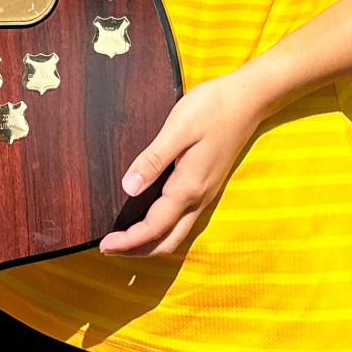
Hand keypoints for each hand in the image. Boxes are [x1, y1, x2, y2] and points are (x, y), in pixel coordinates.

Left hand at [99, 71, 271, 256]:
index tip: (103, 245)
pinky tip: (149, 216)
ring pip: (177, 233)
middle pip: (167, 241)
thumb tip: (128, 188)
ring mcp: (206, 193)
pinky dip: (163, 228)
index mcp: (188, 187)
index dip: (127, 241)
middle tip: (109, 249)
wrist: (247, 100)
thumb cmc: (212, 108)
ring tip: (125, 238)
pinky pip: (184, 219)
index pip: (154, 227)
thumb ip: (153, 159)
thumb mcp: (178, 128)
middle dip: (138, 251)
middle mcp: (199, 197)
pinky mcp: (207, 185)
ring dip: (151, 242)